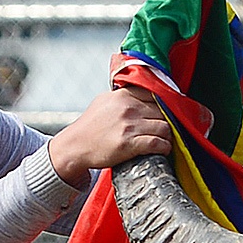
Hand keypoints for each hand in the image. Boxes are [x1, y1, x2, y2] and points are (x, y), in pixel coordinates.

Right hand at [46, 88, 171, 186]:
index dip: (166, 105)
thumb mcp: (104, 102)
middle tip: (168, 131)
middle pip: (163, 111)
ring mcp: (128, 125)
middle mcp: (127, 108)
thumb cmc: (90, 126)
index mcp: (123, 95)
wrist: (74, 146)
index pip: (156, 94)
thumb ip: (123, 96)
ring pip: (164, 127)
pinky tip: (163, 150)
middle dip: (168, 122)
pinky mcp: (128, 143)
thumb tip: (142, 93)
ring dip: (168, 136)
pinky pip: (157, 143)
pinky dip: (164, 147)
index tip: (169, 113)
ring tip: (165, 141)